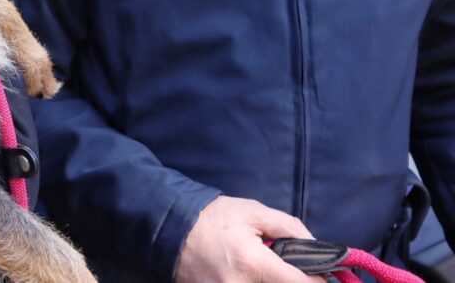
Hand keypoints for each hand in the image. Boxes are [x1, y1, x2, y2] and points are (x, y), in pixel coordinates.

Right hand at [175, 196, 325, 282]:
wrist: (166, 228)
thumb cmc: (210, 217)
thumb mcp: (251, 211)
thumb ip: (288, 227)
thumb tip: (314, 246)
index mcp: (253, 265)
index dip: (317, 280)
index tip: (320, 274)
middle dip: (290, 280)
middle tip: (285, 269)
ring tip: (260, 269)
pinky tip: (242, 276)